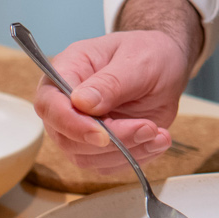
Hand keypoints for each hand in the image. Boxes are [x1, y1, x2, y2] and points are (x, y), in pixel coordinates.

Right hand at [30, 0, 199, 172]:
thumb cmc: (149, 53)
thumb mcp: (138, 60)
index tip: (102, 135)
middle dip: (111, 141)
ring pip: (86, 157)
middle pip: (67, 138)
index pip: (50, 103)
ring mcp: (81, 127)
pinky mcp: (100, 145)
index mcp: (68, 70)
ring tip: (158, 133)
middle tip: (148, 128)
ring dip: (125, 152)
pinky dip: (135, 158)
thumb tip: (81, 103)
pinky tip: (158, 140)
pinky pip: (108, 164)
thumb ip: (111, 82)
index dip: (72, 124)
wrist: (167, 65)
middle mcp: (67, 102)